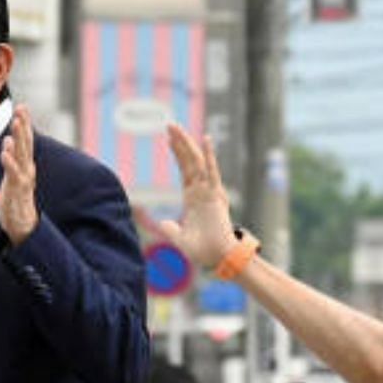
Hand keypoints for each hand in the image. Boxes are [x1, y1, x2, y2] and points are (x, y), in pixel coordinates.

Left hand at [0, 106, 39, 243]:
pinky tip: (5, 151)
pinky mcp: (17, 189)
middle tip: (21, 109)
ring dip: (19, 138)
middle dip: (23, 125)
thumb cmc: (16, 200)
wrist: (22, 225)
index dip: (24, 123)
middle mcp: (27, 169)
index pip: (25, 140)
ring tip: (16, 123)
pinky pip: (13, 173)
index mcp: (25, 165)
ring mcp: (23, 179)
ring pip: (22, 155)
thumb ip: (12, 157)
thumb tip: (9, 140)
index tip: (21, 107)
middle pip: (25, 143)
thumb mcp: (13, 175)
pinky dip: (9, 161)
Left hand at [159, 125, 237, 268]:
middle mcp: (201, 191)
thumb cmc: (203, 251)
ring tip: (176, 127)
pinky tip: (205, 139)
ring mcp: (209, 191)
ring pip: (197, 162)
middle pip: (189, 161)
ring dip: (187, 143)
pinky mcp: (216, 195)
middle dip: (180, 142)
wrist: (218, 258)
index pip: (185, 170)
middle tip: (170, 123)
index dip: (177, 154)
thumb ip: (172, 230)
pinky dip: (209, 155)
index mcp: (193, 199)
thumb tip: (164, 223)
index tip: (169, 138)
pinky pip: (212, 172)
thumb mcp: (181, 240)